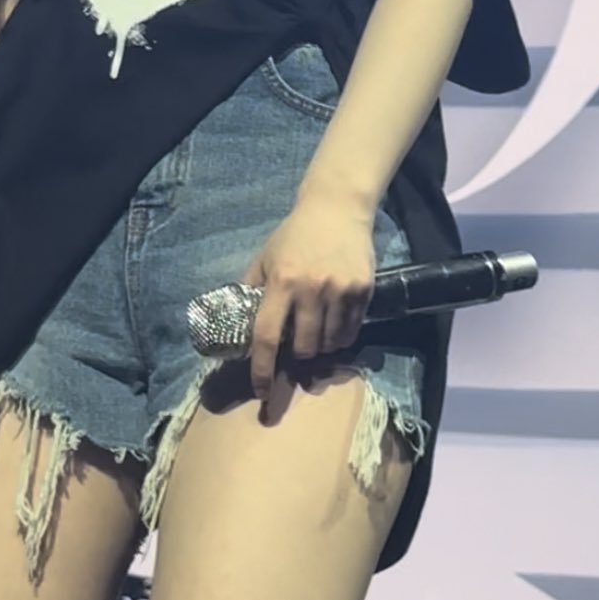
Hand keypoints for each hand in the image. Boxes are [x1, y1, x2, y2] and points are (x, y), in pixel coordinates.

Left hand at [239, 191, 377, 411]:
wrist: (337, 209)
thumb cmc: (294, 235)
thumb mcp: (265, 258)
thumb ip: (251, 289)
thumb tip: (235, 325)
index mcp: (282, 281)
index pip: (268, 336)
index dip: (262, 369)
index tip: (260, 391)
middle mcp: (311, 288)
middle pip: (304, 348)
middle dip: (297, 354)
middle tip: (296, 344)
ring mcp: (340, 291)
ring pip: (329, 344)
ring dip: (320, 347)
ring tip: (315, 333)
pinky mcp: (363, 291)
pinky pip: (351, 332)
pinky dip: (340, 337)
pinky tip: (334, 325)